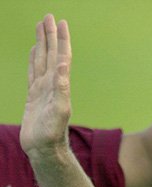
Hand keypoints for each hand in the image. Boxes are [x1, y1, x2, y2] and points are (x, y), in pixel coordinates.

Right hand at [20, 14, 71, 156]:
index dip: (62, 40)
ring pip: (41, 59)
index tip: (61, 22)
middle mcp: (52, 84)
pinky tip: (34, 51)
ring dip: (42, 43)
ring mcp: (43, 89)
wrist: (44, 149)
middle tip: (48, 16)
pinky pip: (33, 72)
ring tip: (41, 27)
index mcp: (59, 84)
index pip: (61, 56)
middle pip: (51, 53)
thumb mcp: (59, 109)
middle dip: (50, 35)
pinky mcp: (34, 96)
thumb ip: (62, 88)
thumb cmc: (53, 133)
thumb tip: (63, 65)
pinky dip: (33, 59)